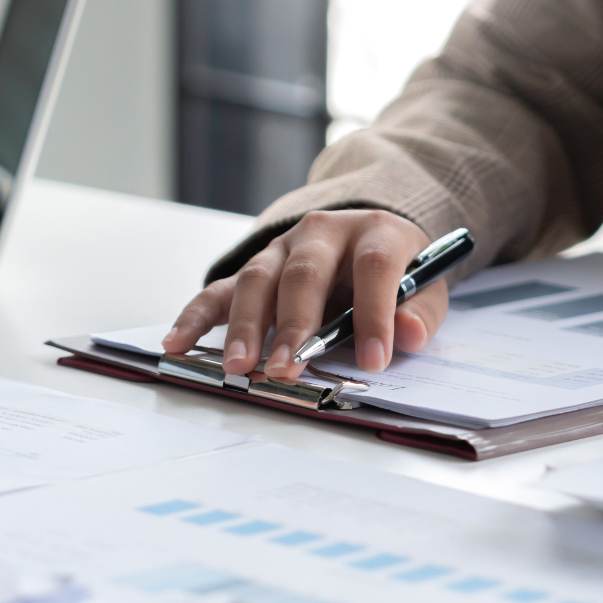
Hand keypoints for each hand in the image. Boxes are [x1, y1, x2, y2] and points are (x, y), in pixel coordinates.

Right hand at [162, 210, 447, 380]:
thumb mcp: (425, 287)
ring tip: (239, 365)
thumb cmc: (398, 273)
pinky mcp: (254, 269)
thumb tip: (409, 335)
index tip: (372, 361)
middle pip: (303, 273)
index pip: (373, 268)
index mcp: (375, 232)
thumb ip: (420, 312)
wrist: (368, 238)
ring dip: (246, 325)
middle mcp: (322, 232)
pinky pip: (219, 290)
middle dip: (294, 325)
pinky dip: (196, 316)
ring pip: (257, 279)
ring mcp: (282, 249)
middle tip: (287, 369)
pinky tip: (177, 343)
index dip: (374, 314)